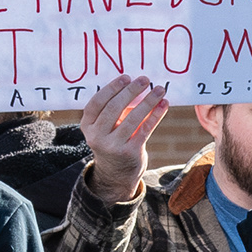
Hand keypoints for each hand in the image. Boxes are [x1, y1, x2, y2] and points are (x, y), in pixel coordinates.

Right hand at [81, 74, 172, 196]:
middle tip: (144, 79)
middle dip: (131, 91)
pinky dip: (155, 115)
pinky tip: (163, 105)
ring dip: (148, 101)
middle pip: (114, 108)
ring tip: (159, 90)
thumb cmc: (113, 140)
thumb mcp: (105, 127)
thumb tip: (137, 85)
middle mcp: (97, 137)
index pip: (97, 102)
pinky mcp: (130, 153)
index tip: (126, 77)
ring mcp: (113, 146)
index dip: (111, 88)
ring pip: (132, 119)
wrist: (116, 174)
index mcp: (88, 126)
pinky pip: (145, 129)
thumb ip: (115, 109)